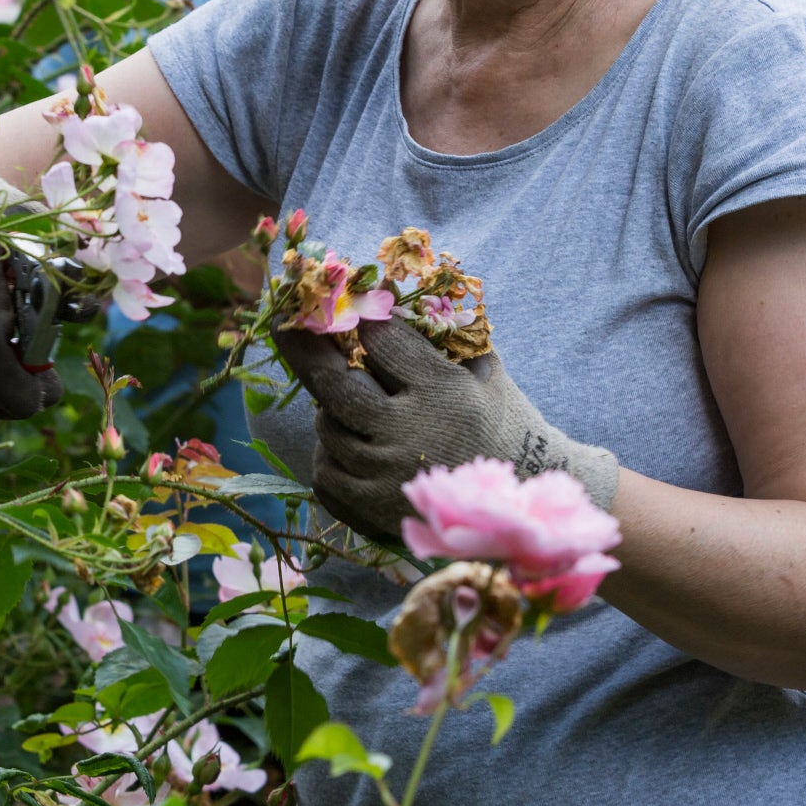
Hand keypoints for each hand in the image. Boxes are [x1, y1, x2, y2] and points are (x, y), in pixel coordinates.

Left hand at [276, 318, 619, 545]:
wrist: (520, 501)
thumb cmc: (496, 420)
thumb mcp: (483, 368)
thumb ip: (438, 334)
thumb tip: (379, 293)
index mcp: (445, 392)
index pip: (380, 341)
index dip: (363, 321)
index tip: (353, 311)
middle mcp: (412, 434)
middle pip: (335, 386)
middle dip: (305, 349)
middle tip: (285, 324)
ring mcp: (389, 477)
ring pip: (327, 428)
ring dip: (329, 411)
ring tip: (353, 405)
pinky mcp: (375, 512)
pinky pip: (325, 475)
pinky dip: (331, 456)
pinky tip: (352, 445)